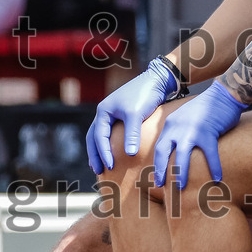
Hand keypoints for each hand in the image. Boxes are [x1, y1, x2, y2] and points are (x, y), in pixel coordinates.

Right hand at [86, 57, 180, 173]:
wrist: (158, 80)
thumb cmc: (145, 94)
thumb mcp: (136, 114)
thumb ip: (131, 134)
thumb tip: (129, 155)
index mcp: (103, 111)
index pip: (99, 136)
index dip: (103, 153)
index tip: (110, 167)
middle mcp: (105, 112)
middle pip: (93, 137)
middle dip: (94, 154)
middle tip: (97, 171)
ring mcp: (112, 113)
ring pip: (99, 135)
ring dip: (98, 151)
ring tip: (99, 165)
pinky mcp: (123, 116)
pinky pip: (110, 133)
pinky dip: (108, 144)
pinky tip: (113, 153)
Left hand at [153, 81, 246, 188]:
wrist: (223, 95)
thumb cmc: (206, 108)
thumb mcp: (185, 117)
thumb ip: (179, 130)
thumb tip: (176, 149)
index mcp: (171, 124)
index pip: (159, 146)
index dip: (157, 163)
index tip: (157, 176)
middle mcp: (178, 127)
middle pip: (164, 152)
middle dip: (161, 169)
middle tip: (160, 184)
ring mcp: (192, 130)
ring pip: (182, 156)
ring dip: (180, 173)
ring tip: (181, 186)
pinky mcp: (209, 133)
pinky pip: (210, 155)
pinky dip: (214, 168)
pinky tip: (217, 178)